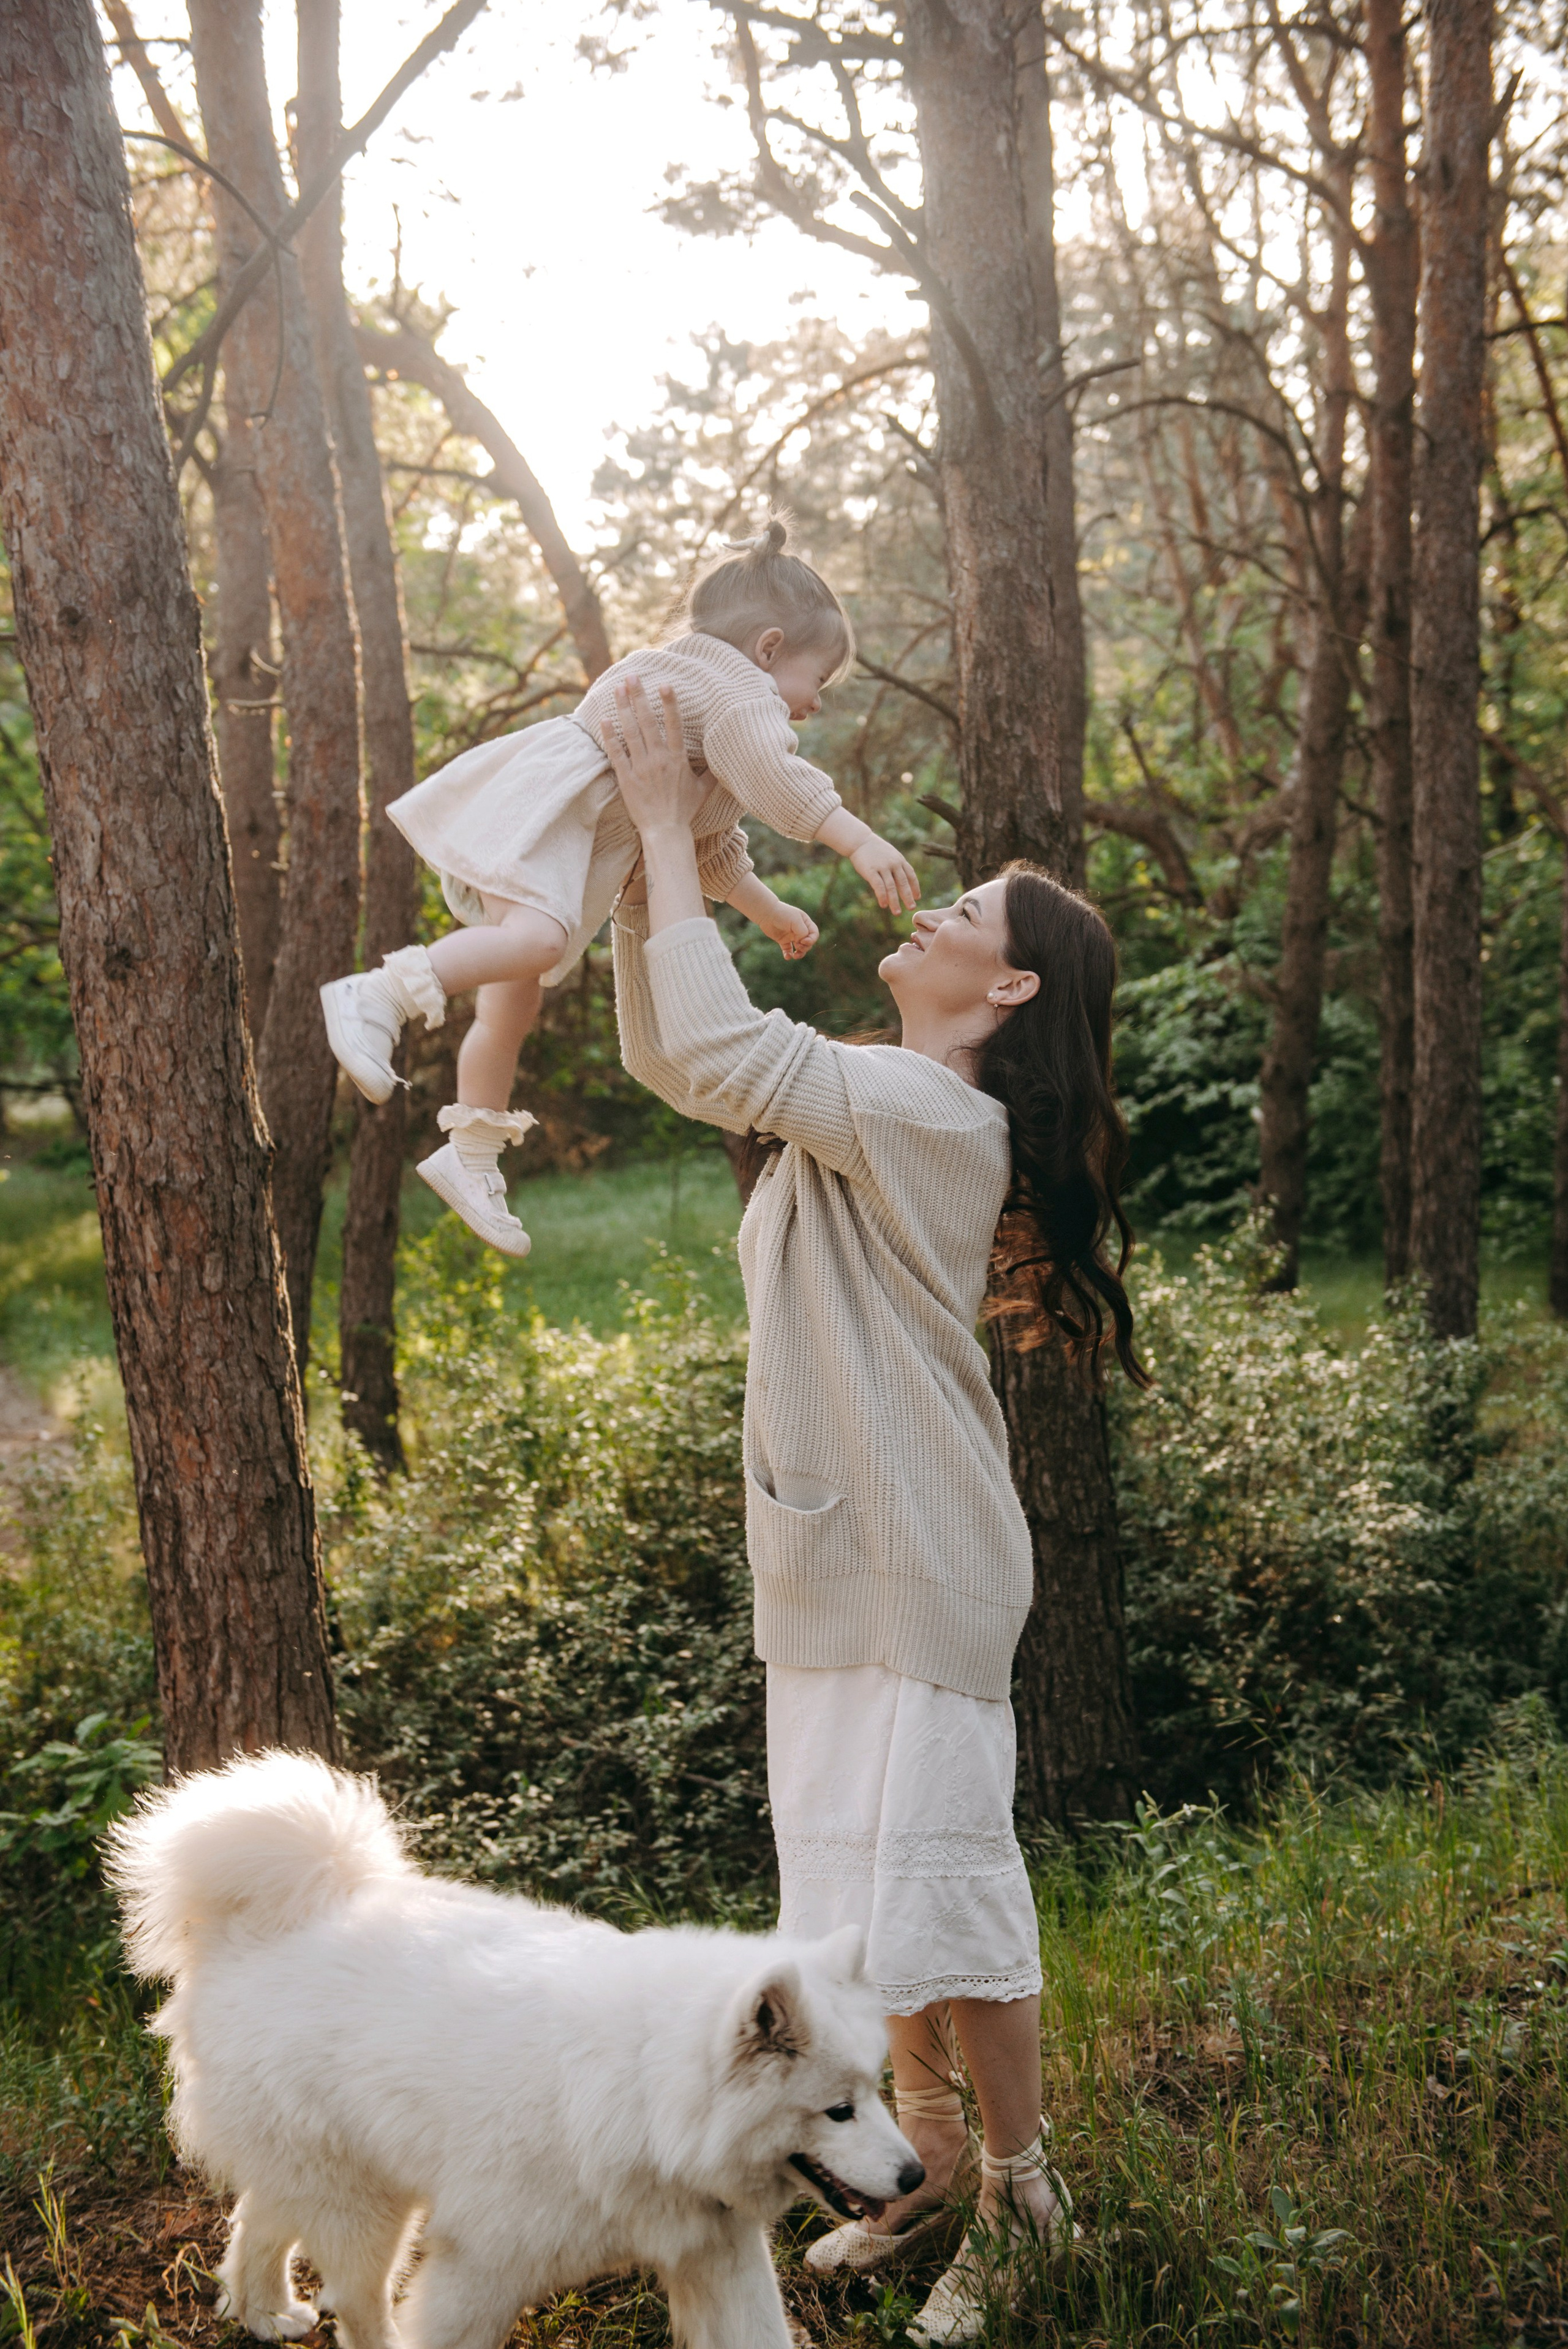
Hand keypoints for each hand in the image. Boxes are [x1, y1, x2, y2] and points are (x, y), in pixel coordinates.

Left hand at [601, 679, 706, 837]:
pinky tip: (604, 719)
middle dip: (639, 696)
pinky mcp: (627, 778)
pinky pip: (616, 753)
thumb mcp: (703, 790)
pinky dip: (610, 736)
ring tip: (617, 689)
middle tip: (632, 676)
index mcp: (677, 758)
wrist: (665, 831)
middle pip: (647, 721)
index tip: (664, 684)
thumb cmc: (684, 811)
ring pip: (630, 732)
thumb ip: (711, 771)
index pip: (674, 724)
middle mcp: (659, 759)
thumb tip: (721, 759)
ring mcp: (641, 767)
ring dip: (623, 708)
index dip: (669, 703)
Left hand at [764, 901, 819, 960]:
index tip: (803, 941)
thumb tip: (802, 942)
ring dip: (799, 954)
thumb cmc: (782, 914)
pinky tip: (787, 957)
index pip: (814, 934)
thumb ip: (803, 932)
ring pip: (799, 948)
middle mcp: (799, 930)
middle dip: (805, 947)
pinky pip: (788, 950)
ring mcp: (791, 936)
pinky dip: (788, 955)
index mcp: (805, 923)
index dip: (811, 940)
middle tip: (798, 947)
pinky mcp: (783, 940)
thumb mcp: (796, 921)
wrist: (766, 913)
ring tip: (795, 956)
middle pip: (808, 943)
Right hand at [850, 832, 920, 913]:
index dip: (915, 887)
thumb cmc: (874, 850)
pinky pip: (879, 886)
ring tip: (897, 912)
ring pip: (891, 887)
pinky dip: (882, 896)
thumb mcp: (890, 855)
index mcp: (899, 860)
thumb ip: (896, 867)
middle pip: (903, 883)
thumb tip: (900, 883)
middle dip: (907, 897)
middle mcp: (893, 863)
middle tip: (911, 908)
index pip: (910, 875)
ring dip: (894, 901)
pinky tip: (884, 905)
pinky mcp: (871, 871)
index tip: (917, 897)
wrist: (860, 840)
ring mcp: (882, 867)